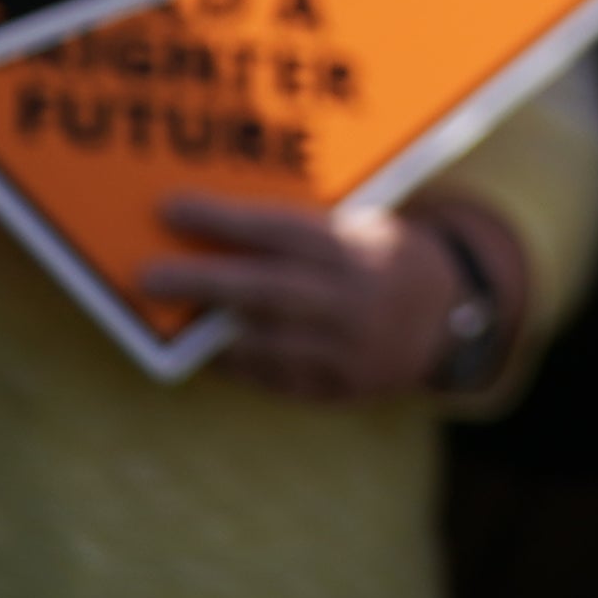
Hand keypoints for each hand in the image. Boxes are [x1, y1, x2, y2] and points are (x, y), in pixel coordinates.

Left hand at [152, 191, 512, 402]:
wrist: (451, 321)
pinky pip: (274, 378)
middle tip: (147, 274)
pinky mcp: (340, 389)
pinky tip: (210, 350)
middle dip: (202, 280)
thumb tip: (220, 232)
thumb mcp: (362, 230)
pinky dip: (237, 363)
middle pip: (265, 289)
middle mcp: (354, 300)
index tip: (170, 208)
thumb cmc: (386, 260)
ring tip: (168, 315)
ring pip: (264, 341)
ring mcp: (348, 349)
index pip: (282, 230)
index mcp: (360, 250)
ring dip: (211, 329)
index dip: (224, 219)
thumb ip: (305, 235)